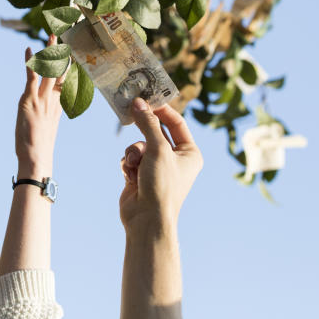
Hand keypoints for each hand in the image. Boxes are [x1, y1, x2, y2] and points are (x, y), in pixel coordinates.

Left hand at [17, 35, 63, 175]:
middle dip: (62, 54)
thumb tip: (48, 113)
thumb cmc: (39, 148)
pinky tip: (28, 50)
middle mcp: (52, 100)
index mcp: (57, 106)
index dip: (67, 66)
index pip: (64, 81)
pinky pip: (31, 77)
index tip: (71, 53)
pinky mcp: (29, 101)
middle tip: (64, 38)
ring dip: (49, 52)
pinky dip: (29, 63)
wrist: (37, 158)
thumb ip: (48, 116)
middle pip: (60, 72)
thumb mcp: (47, 129)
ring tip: (51, 36)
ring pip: (48, 71)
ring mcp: (42, 99)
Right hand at [119, 99, 202, 231]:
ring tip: (134, 165)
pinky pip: (130, 158)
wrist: (146, 220)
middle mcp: (175, 159)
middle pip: (155, 132)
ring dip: (134, 152)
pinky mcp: (140, 176)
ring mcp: (157, 168)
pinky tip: (129, 176)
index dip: (162, 110)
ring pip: (139, 145)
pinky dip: (128, 164)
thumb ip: (148, 123)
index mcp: (190, 153)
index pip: (176, 123)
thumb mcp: (158, 149)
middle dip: (143, 130)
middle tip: (131, 109)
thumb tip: (138, 102)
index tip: (147, 98)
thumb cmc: (161, 185)